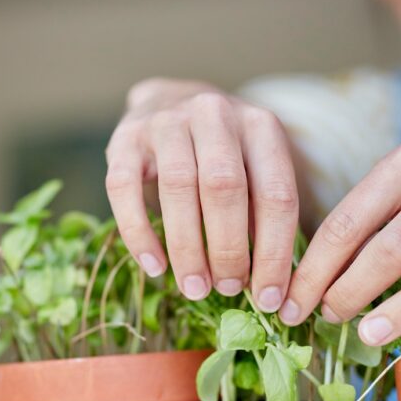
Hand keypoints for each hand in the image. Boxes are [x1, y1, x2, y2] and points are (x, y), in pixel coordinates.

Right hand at [105, 78, 298, 310]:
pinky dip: (139, 233)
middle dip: (228, 248)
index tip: (269, 298)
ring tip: (194, 287)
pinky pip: (124, 189)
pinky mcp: (124, 138)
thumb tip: (267, 286)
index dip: (274, 253)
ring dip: (187, 247)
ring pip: (177, 187)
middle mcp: (213, 114)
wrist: (169, 102)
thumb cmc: (222, 154)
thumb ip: (262, 215)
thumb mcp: (254, 170)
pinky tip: (155, 267)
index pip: (275, 194)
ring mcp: (166, 122)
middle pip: (224, 187)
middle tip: (227, 289)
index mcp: (259, 126)